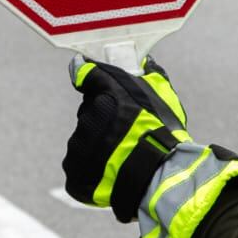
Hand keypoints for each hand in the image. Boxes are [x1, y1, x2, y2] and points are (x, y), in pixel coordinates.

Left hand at [62, 54, 188, 222]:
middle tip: (125, 131)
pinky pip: (80, 166)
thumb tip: (146, 62)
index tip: (86, 75)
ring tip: (123, 155)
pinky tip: (113, 171)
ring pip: (84, 140)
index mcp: (105, 95)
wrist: (158, 175)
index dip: (90, 78)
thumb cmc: (164, 133)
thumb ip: (151, 74)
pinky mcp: (73, 172)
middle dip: (103, 119)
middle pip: (89, 113)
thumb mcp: (164, 96)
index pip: (86, 76)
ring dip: (99, 145)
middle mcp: (86, 117)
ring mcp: (77, 146)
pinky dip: (93, 169)